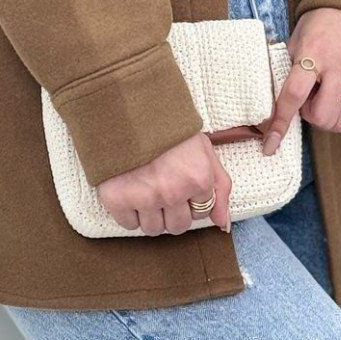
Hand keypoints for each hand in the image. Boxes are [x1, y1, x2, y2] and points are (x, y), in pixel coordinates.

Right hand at [98, 132, 231, 235]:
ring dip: (151, 215)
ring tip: (146, 191)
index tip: (180, 183)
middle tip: (162, 189)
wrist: (128, 109)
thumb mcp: (204, 150)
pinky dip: (128, 213)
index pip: (202, 212)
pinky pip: (128, 224)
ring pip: (153, 229)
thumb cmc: (169, 129)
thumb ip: (220, 187)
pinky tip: (130, 192)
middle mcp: (173, 192)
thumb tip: (223, 225)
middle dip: (173, 212)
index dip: (192, 199)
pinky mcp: (117, 199)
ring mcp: (145, 197)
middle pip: (178, 226)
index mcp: (198, 178)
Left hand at [262, 7, 340, 153]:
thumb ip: (290, 68)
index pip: (293, 96)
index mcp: (314, 53)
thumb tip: (276, 101)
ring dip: (329, 117)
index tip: (270, 144)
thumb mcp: (298, 38)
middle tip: (310, 99)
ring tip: (327, 96)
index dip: (280, 124)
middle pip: (322, 117)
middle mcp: (340, 66)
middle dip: (311, 116)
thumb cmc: (323, 21)